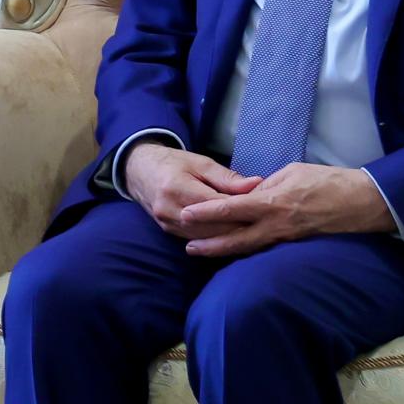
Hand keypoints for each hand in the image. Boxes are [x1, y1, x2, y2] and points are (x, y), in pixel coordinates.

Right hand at [121, 142, 260, 237]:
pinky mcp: (168, 232)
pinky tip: (233, 238)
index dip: (242, 209)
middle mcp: (170, 209)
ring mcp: (167, 223)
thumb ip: (227, 178)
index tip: (264, 209)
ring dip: (230, 237)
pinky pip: (198, 240)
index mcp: (177, 187)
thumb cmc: (173, 163)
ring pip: (207, 238)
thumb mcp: (200, 163)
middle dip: (240, 227)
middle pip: (213, 227)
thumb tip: (256, 185)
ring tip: (253, 233)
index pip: (217, 206)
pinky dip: (216, 240)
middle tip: (264, 225)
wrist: (139, 171)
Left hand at [176, 162, 396, 258]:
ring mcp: (288, 238)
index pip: (233, 209)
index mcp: (274, 203)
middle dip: (212, 244)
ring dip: (226, 251)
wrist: (363, 203)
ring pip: (250, 248)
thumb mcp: (292, 172)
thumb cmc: (328, 181)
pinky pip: (267, 248)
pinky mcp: (296, 244)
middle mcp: (278, 225)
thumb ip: (266, 186)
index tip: (187, 213)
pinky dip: (248, 251)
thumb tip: (249, 194)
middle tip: (188, 247)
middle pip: (237, 239)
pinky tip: (234, 252)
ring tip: (203, 251)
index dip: (208, 212)